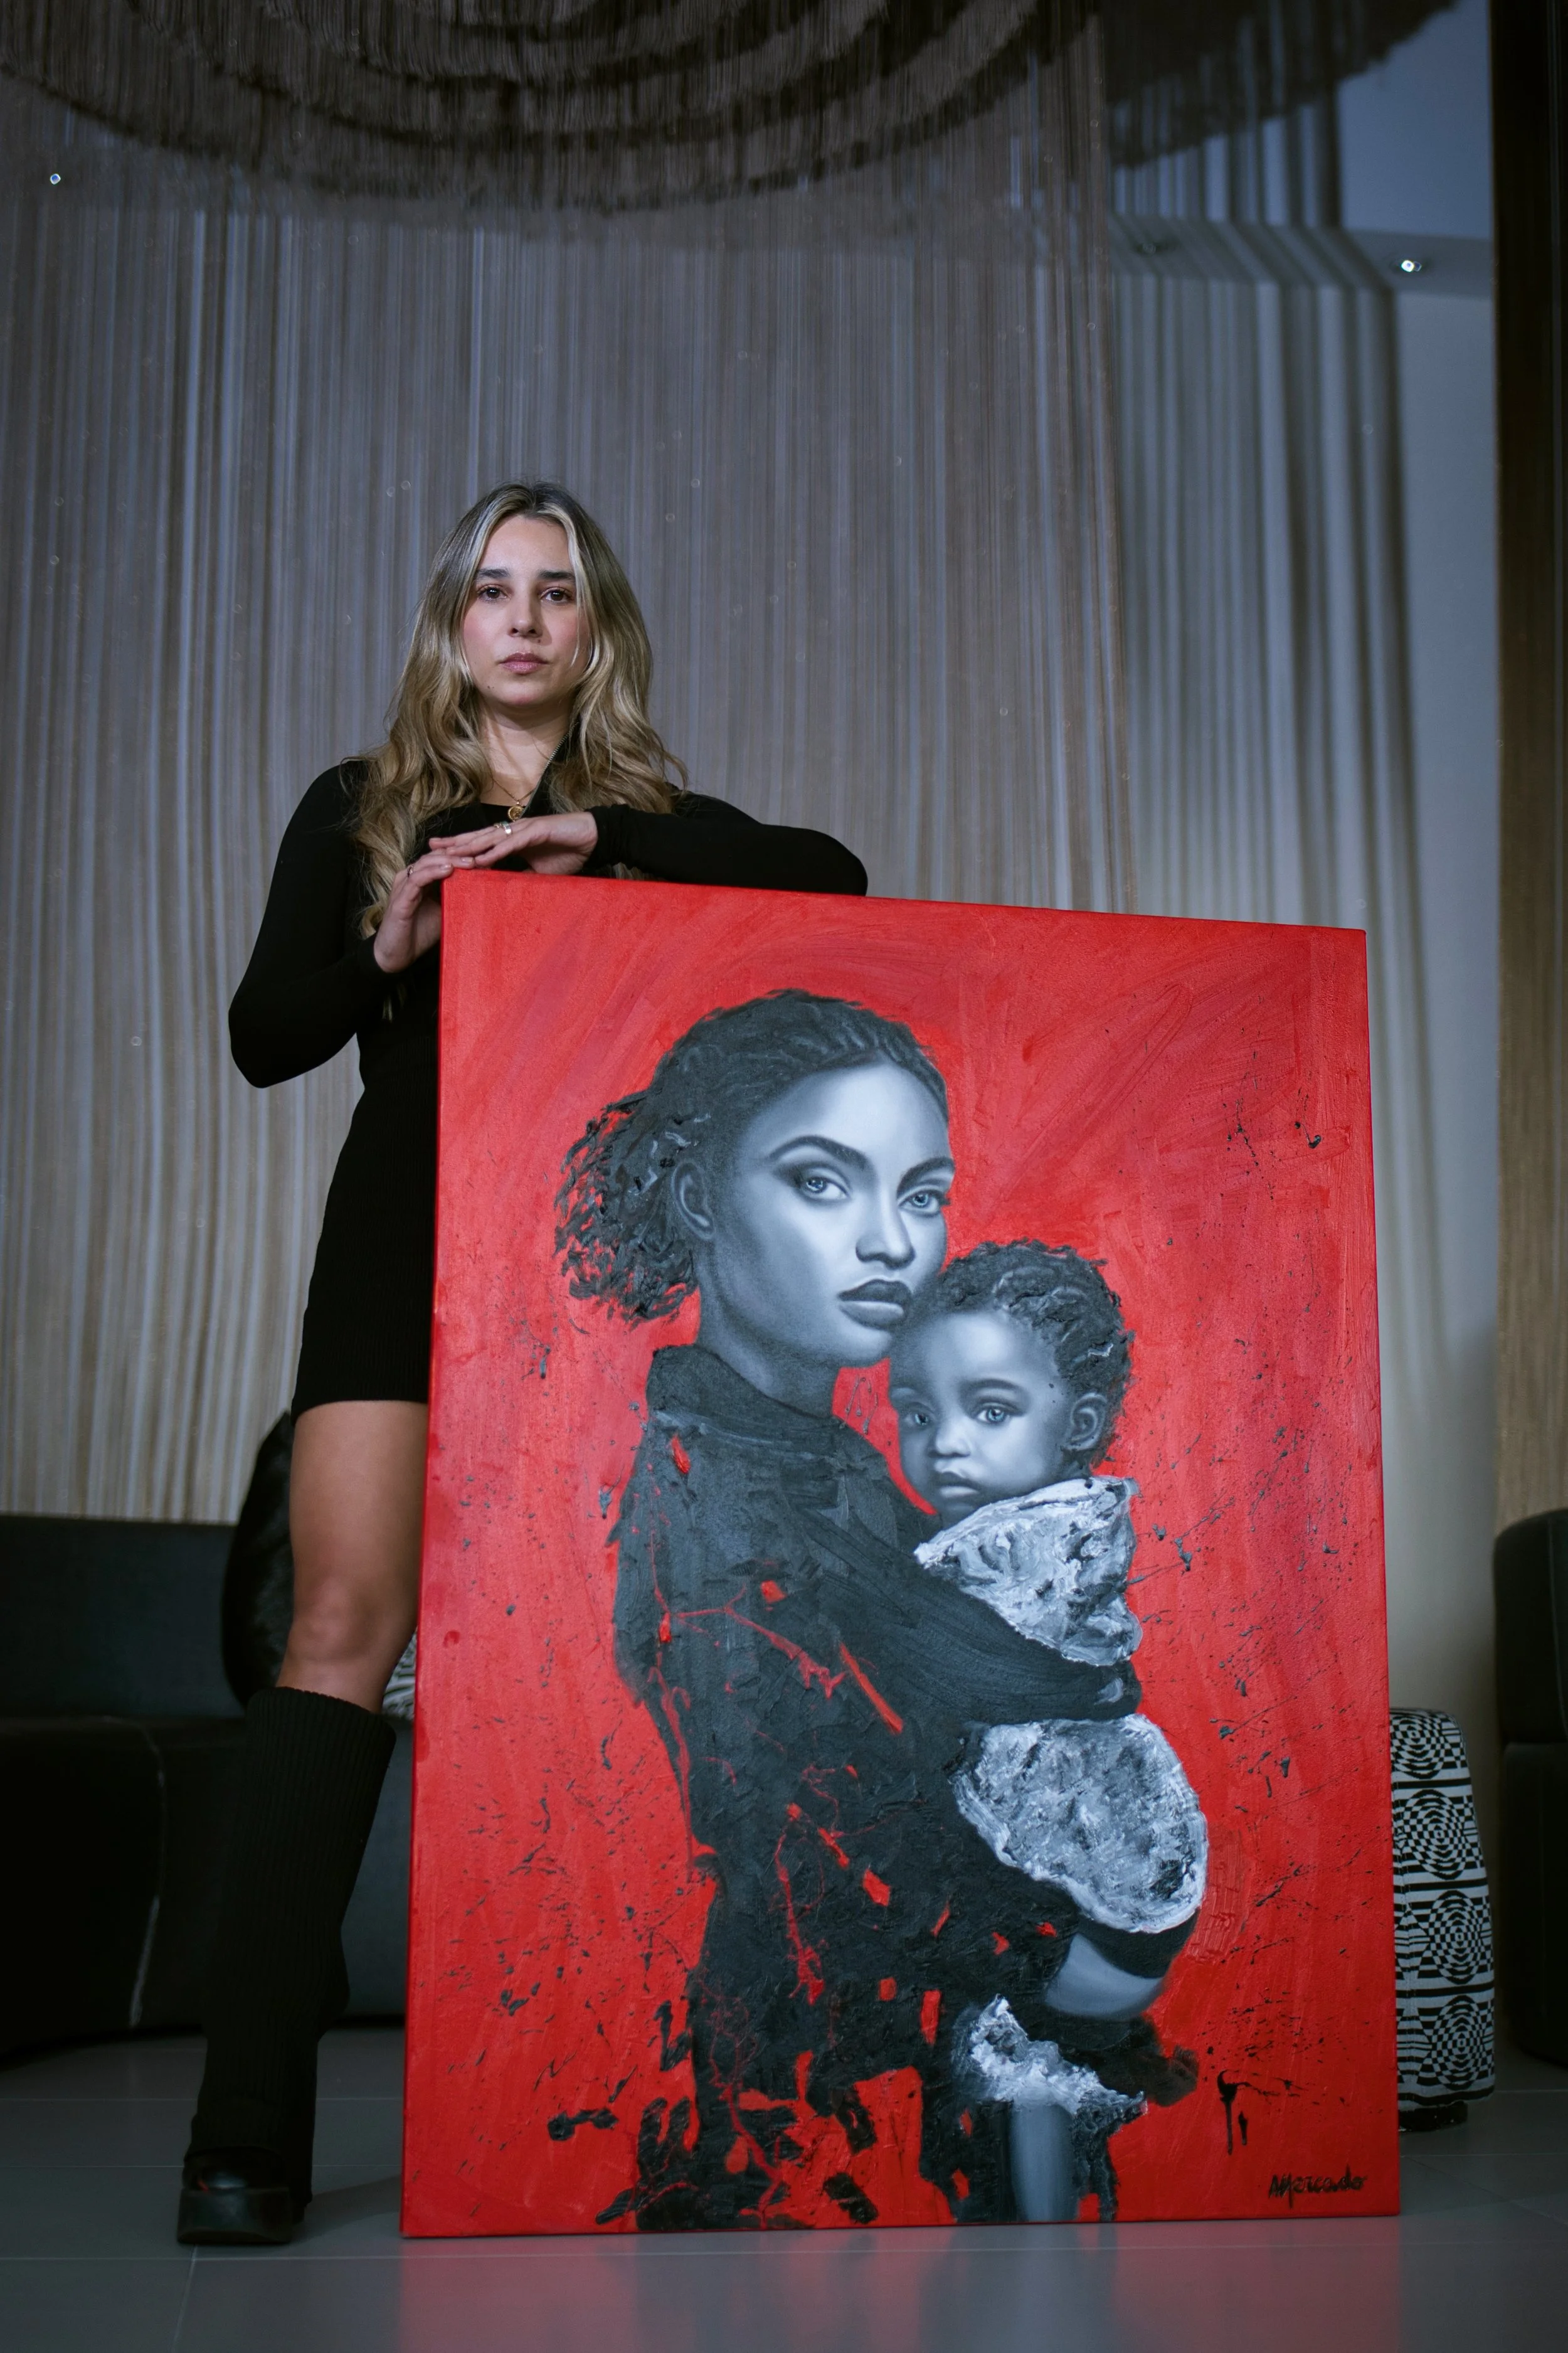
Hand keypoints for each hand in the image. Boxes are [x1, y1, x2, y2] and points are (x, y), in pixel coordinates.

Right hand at [372, 846, 477, 973]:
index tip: (483, 858)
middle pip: (436, 856)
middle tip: (479, 856)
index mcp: (421, 878)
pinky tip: (448, 870)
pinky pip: (416, 880)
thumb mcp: (445, 911)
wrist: (397, 955)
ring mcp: (404, 886)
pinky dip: (433, 873)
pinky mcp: (400, 898)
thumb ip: (457, 897)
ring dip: (448, 861)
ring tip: (468, 862)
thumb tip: (482, 889)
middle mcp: (411, 877)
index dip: (461, 856)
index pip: (442, 858)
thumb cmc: (419, 933)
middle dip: (458, 855)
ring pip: (426, 863)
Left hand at [428, 811, 598, 877]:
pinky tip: (481, 858)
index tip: (438, 856)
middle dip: (453, 843)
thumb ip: (523, 878)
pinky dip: (495, 851)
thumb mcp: (541, 872)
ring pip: (489, 838)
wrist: (593, 838)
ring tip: (448, 853)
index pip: (480, 844)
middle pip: (477, 837)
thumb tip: (509, 891)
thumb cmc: (569, 852)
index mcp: (511, 839)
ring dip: (469, 846)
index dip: (460, 848)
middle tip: (429, 848)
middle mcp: (512, 831)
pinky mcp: (536, 831)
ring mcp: (523, 830)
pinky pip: (511, 843)